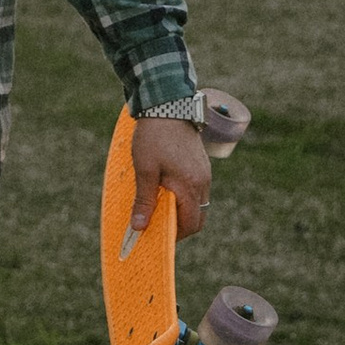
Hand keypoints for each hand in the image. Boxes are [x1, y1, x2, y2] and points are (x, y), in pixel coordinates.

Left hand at [125, 117, 210, 248]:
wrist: (168, 106)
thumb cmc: (153, 137)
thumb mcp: (144, 170)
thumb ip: (144, 200)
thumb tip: (140, 227)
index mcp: (190, 186)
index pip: (191, 224)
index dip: (176, 236)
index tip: (156, 237)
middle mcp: (202, 182)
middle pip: (197, 217)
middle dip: (179, 226)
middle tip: (156, 225)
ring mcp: (204, 173)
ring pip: (197, 204)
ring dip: (180, 211)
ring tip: (157, 207)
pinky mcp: (201, 165)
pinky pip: (195, 190)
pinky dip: (183, 197)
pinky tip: (164, 190)